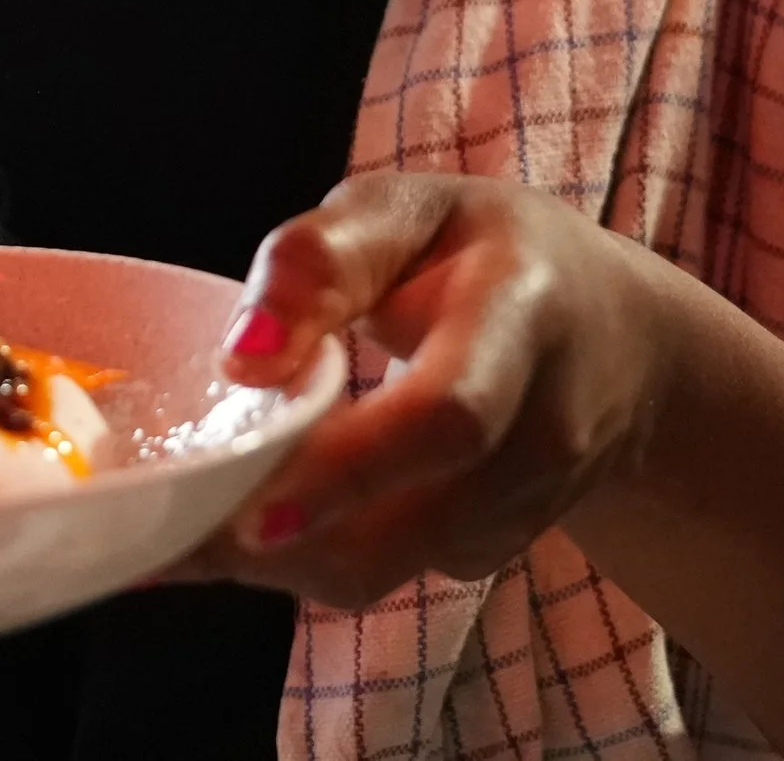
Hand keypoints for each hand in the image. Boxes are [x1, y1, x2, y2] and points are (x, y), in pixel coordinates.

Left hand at [172, 174, 678, 607]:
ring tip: (169, 533)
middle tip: (172, 533)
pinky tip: (232, 522)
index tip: (250, 501)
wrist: (614, 339)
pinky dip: (295, 557)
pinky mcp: (486, 552)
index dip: (350, 467)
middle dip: (288, 534)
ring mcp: (522, 509)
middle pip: (414, 520)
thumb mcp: (411, 212)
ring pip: (382, 568)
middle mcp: (543, 432)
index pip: (449, 416)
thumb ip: (325, 260)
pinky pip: (378, 571)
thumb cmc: (481, 255)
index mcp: (523, 318)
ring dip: (269, 560)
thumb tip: (244, 353)